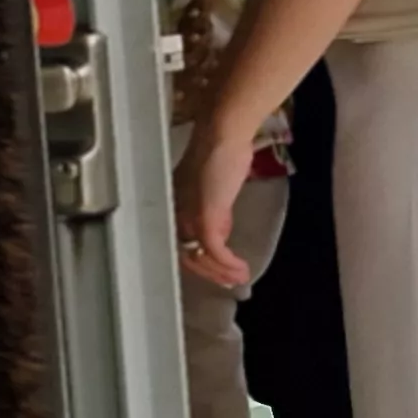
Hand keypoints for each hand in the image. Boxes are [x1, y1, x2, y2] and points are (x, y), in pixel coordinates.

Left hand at [173, 123, 253, 291]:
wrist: (224, 136)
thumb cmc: (222, 152)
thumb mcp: (217, 187)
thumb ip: (215, 209)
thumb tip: (221, 228)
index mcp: (176, 207)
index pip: (182, 242)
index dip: (200, 261)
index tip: (220, 270)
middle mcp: (177, 213)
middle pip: (187, 255)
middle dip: (211, 273)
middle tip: (232, 281)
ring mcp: (189, 216)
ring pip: (198, 257)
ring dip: (220, 272)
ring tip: (240, 278)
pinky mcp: (205, 217)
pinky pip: (213, 250)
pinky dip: (226, 263)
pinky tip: (240, 268)